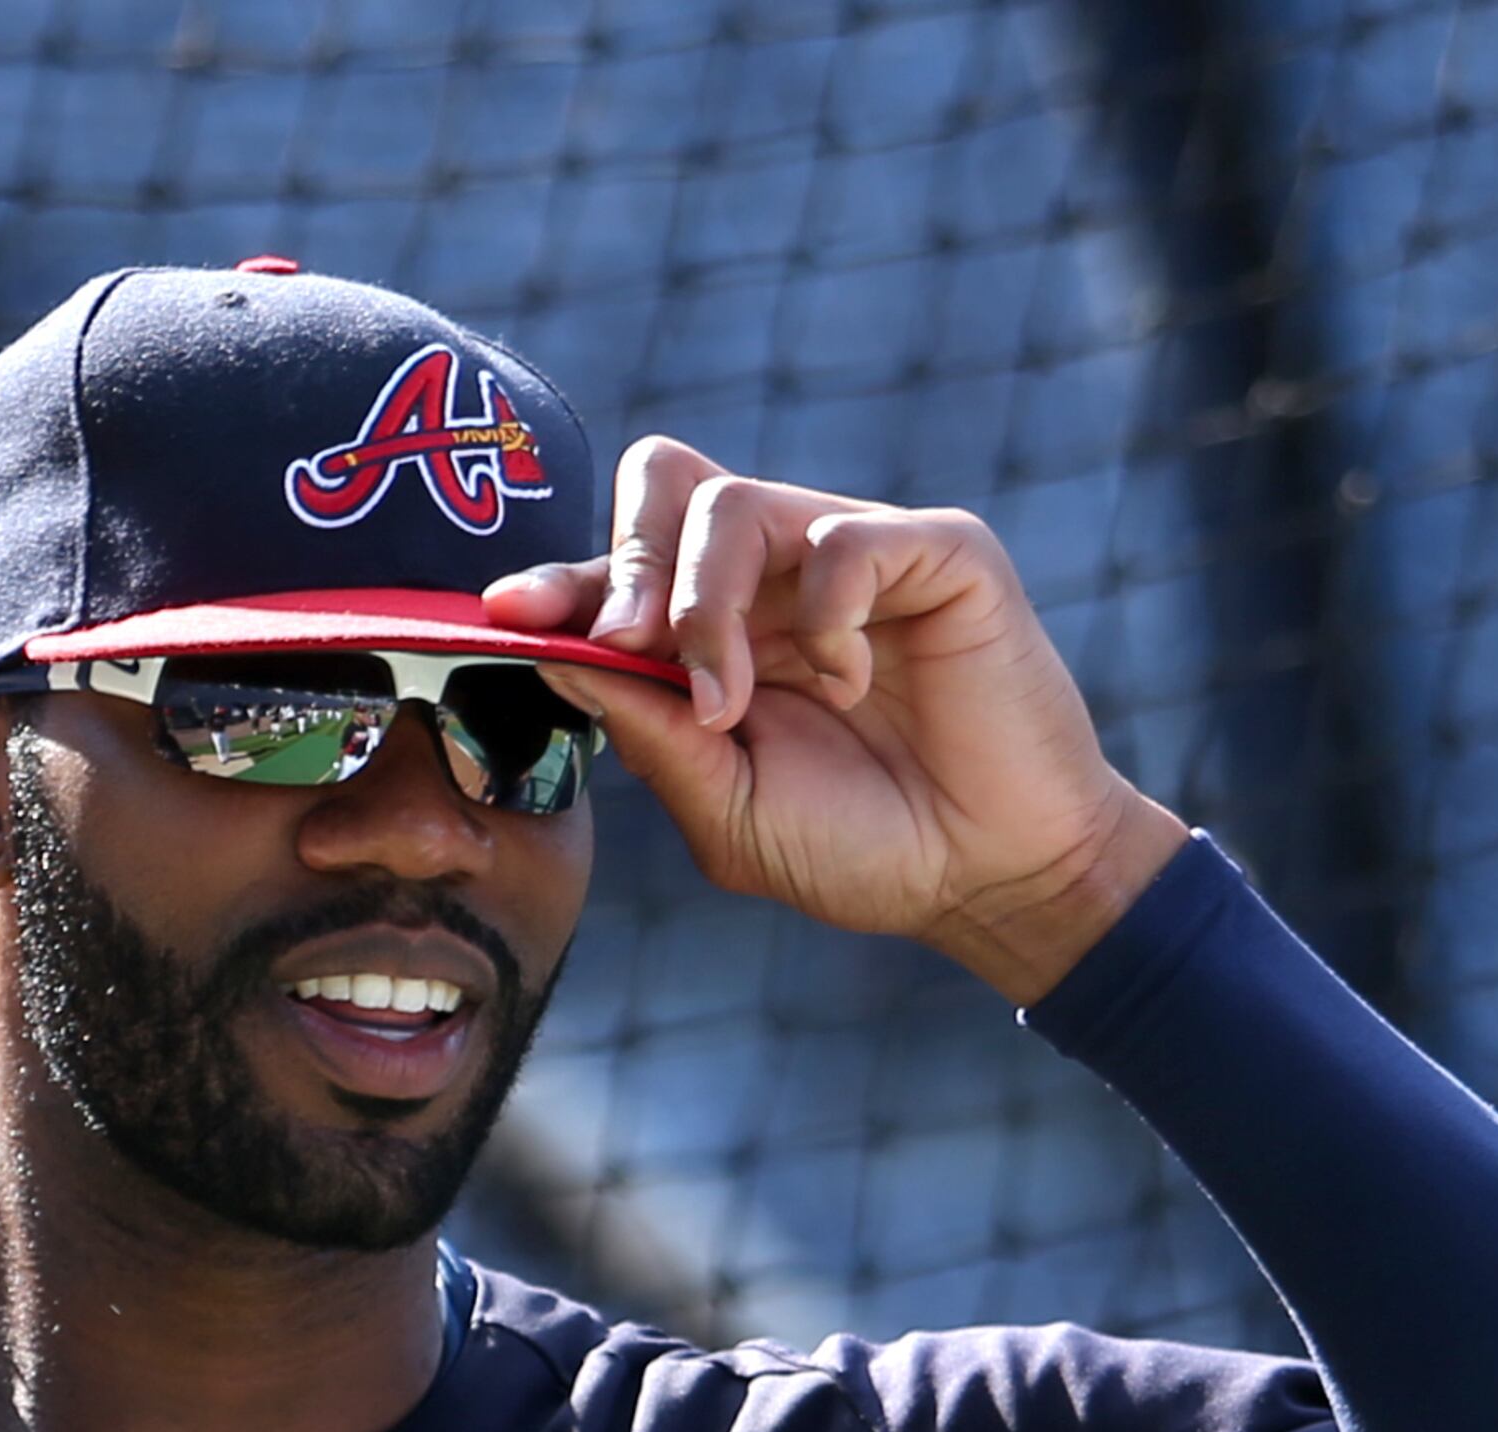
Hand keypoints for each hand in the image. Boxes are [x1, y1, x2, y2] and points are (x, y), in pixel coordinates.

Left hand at [486, 438, 1187, 1003]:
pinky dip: (827, 617)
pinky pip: (844, 538)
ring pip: (731, 506)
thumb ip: (649, 732)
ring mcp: (853, 555)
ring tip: (729, 703)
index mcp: (718, 632)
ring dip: (707, 607)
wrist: (988, 878)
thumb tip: (556, 654)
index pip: (621, 566)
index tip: (509, 611)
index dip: (561, 580)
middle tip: (627, 642)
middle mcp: (777, 576)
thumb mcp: (727, 808)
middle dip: (623, 562)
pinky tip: (851, 684)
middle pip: (664, 487)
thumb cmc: (860, 849)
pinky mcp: (935, 551)